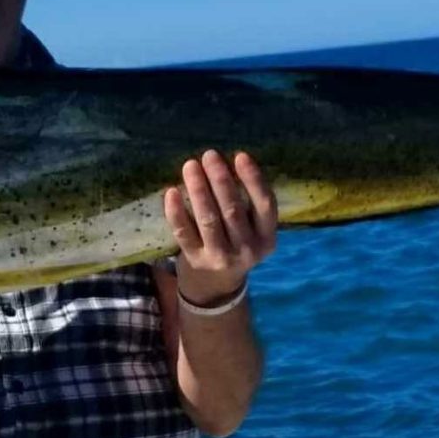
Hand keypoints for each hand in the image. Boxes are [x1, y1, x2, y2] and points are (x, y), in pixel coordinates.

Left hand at [164, 150, 277, 304]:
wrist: (218, 282)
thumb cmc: (238, 241)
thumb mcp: (253, 228)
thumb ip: (248, 202)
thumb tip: (228, 163)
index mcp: (267, 237)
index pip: (264, 205)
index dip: (253, 180)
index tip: (240, 156)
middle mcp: (247, 250)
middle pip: (232, 210)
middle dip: (220, 180)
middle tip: (209, 155)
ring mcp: (220, 258)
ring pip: (208, 220)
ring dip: (198, 190)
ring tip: (191, 166)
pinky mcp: (196, 260)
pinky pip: (184, 233)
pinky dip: (176, 213)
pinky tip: (171, 192)